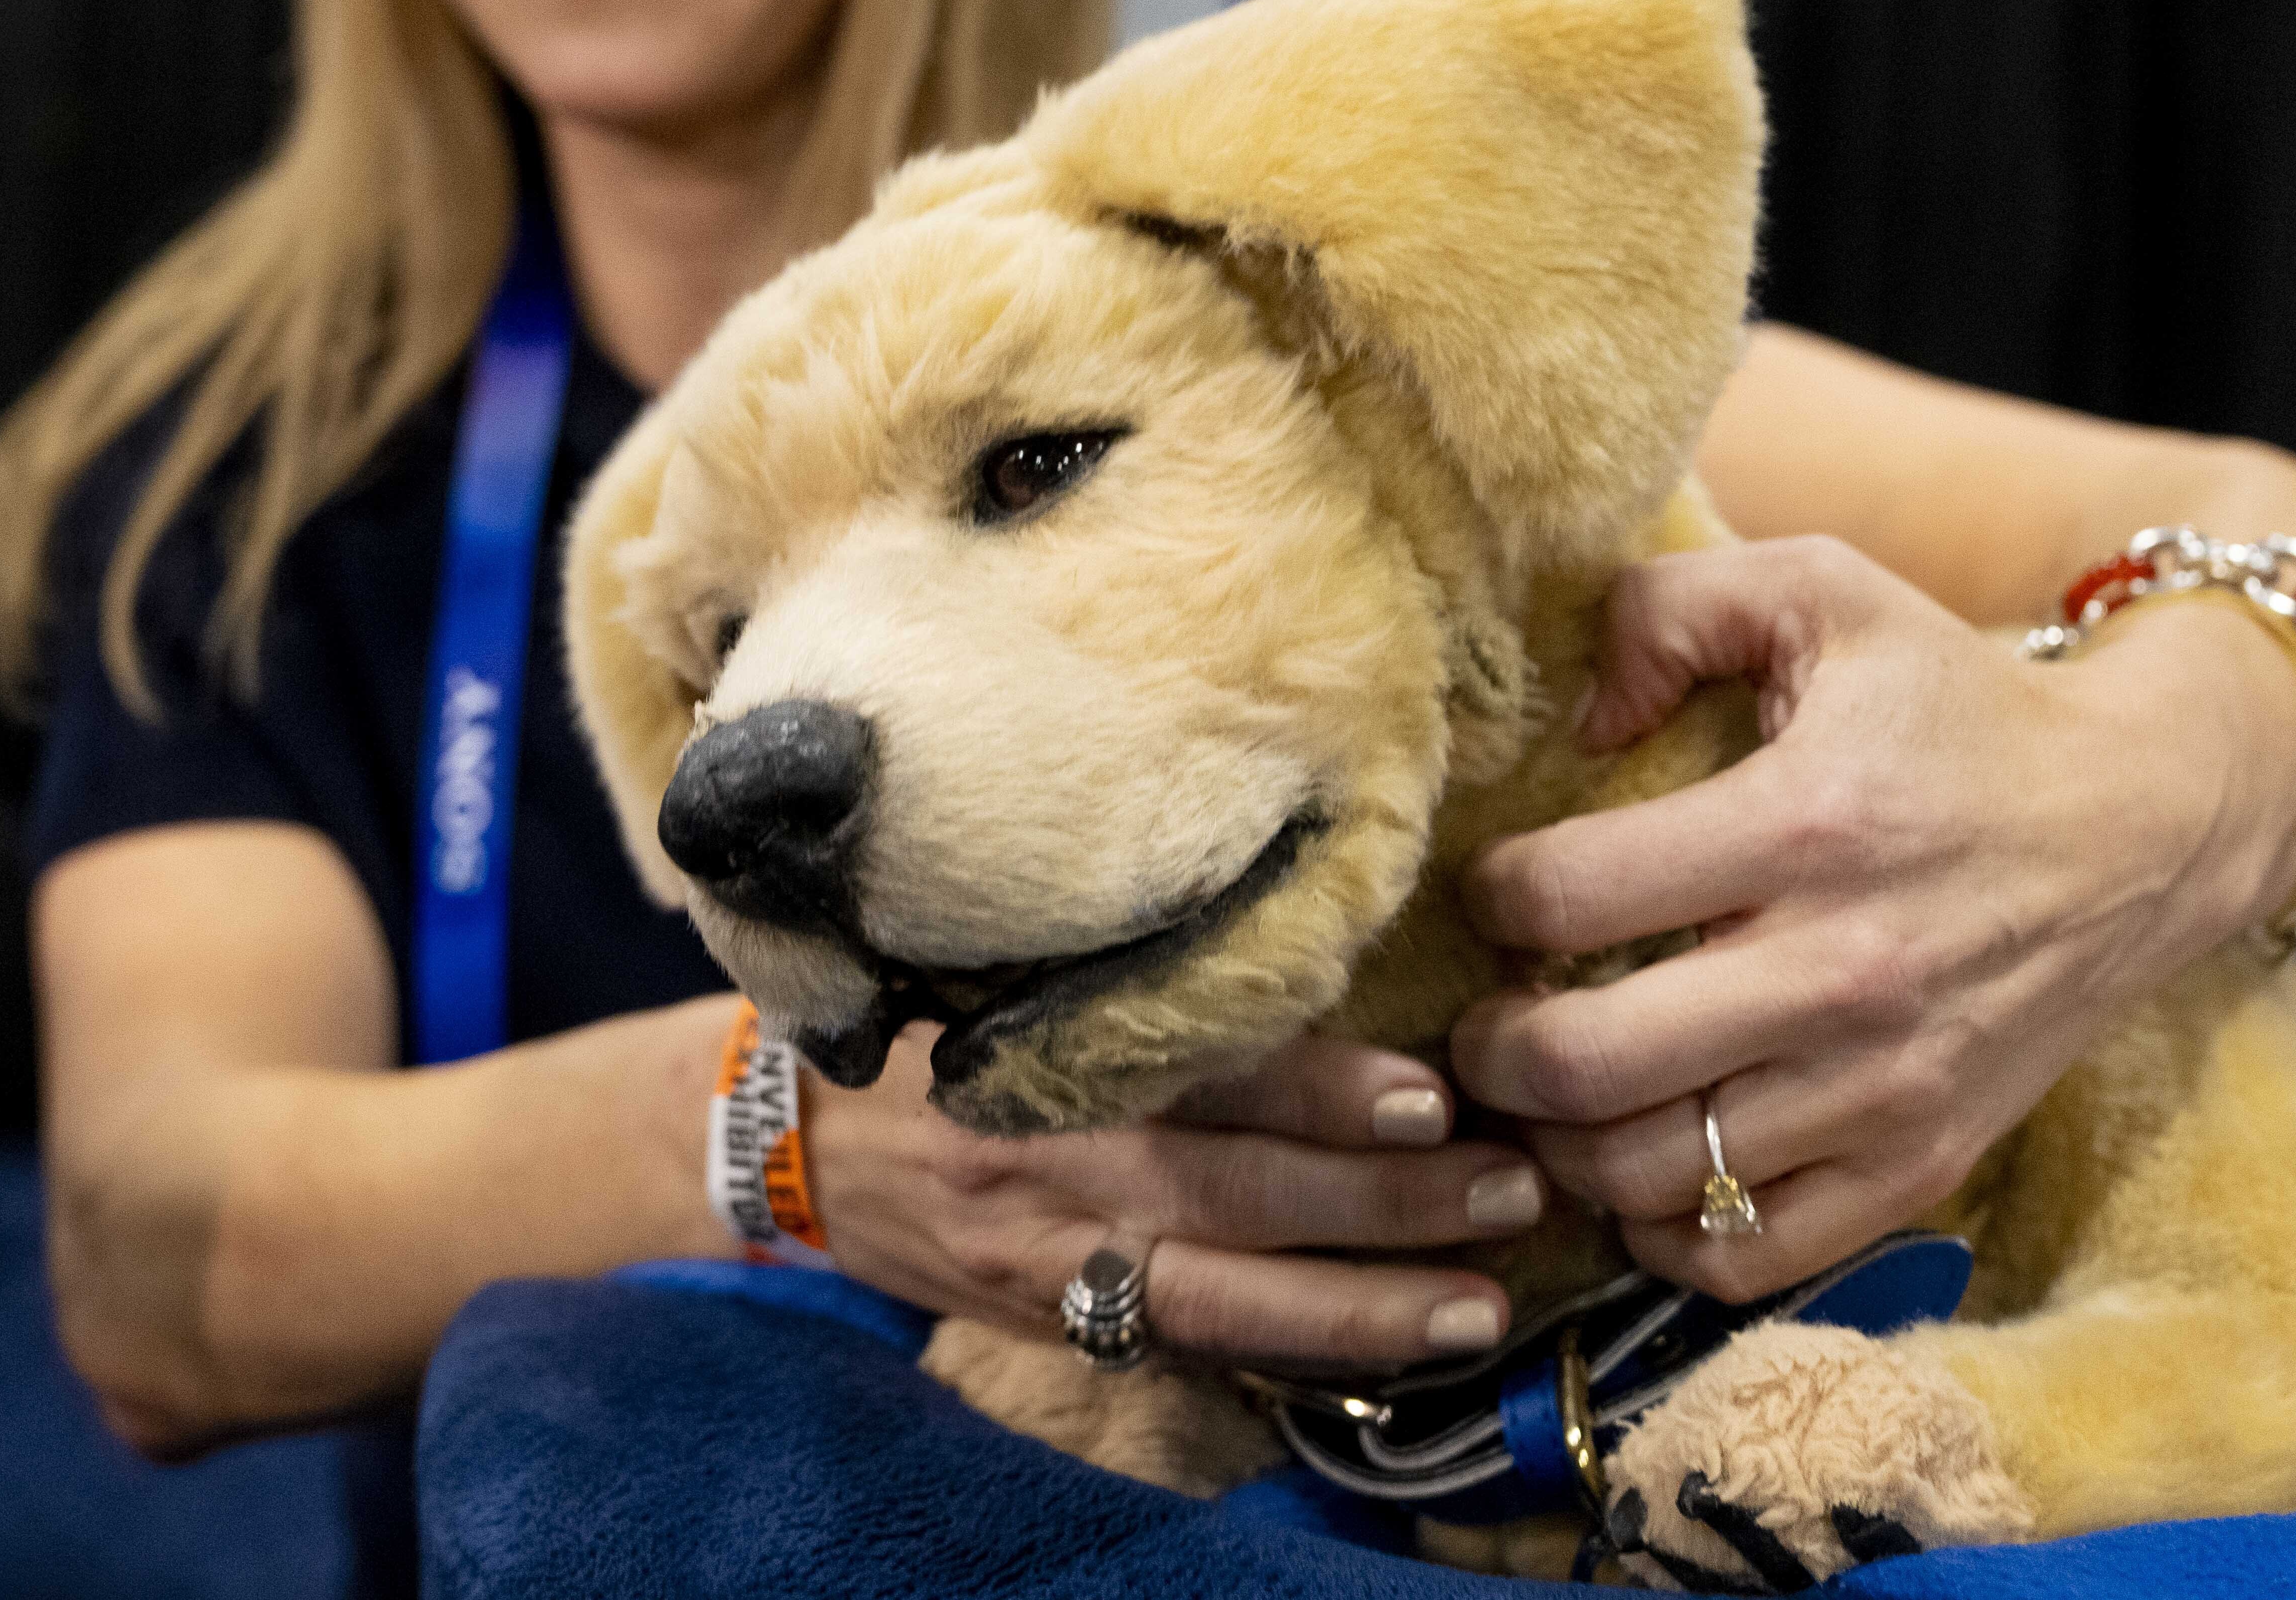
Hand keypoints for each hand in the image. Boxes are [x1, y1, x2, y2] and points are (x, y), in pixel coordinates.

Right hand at [800, 1027, 1544, 1365]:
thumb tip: (1300, 934)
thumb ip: (1127, 967)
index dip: (1321, 1089)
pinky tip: (1387, 1360)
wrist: (784, 1141)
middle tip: (1511, 1189)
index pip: (1205, 1072)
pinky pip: (1183, 1351)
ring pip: (1224, 1300)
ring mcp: (1053, 1264)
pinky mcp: (1052, 1327)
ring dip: (1360, 1307)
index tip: (1431, 1092)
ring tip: (1480, 1304)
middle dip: (1383, 1204)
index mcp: (1048, 1054)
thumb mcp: (998, 965)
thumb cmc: (925, 1027)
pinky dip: (1287, 1359)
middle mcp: (1055, 1166)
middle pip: (1238, 1194)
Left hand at [1449, 536, 2295, 1300]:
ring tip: (1557, 1089)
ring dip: (1561, 1144)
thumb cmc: (1960, 707)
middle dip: (1490, 1049)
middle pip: (1582, 1067)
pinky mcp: (1921, 1165)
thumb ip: (1672, 606)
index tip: (1501, 890)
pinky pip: (1741, 1255)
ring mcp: (1884, 1088)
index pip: (1565, 896)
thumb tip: (1580, 717)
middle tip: (1489, 1017)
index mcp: (1805, 825)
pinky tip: (1650, 1159)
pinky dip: (1664, 1229)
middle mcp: (1842, 972)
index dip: (1493, 895)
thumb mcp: (1825, 590)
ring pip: (1643, 1177)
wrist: (2147, 826)